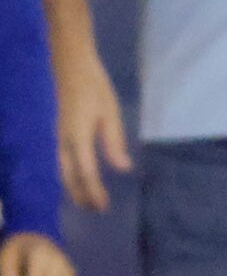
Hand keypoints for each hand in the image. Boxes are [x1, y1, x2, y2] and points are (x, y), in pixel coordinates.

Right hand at [53, 38, 130, 210]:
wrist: (69, 64)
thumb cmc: (94, 86)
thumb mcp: (110, 112)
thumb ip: (114, 141)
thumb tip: (122, 168)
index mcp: (77, 136)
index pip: (85, 173)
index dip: (93, 192)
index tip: (104, 207)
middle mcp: (62, 140)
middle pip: (68, 176)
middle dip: (81, 195)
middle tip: (95, 210)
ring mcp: (55, 136)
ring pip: (60, 169)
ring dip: (72, 187)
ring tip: (85, 200)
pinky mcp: (55, 132)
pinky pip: (58, 160)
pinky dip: (66, 174)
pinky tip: (74, 179)